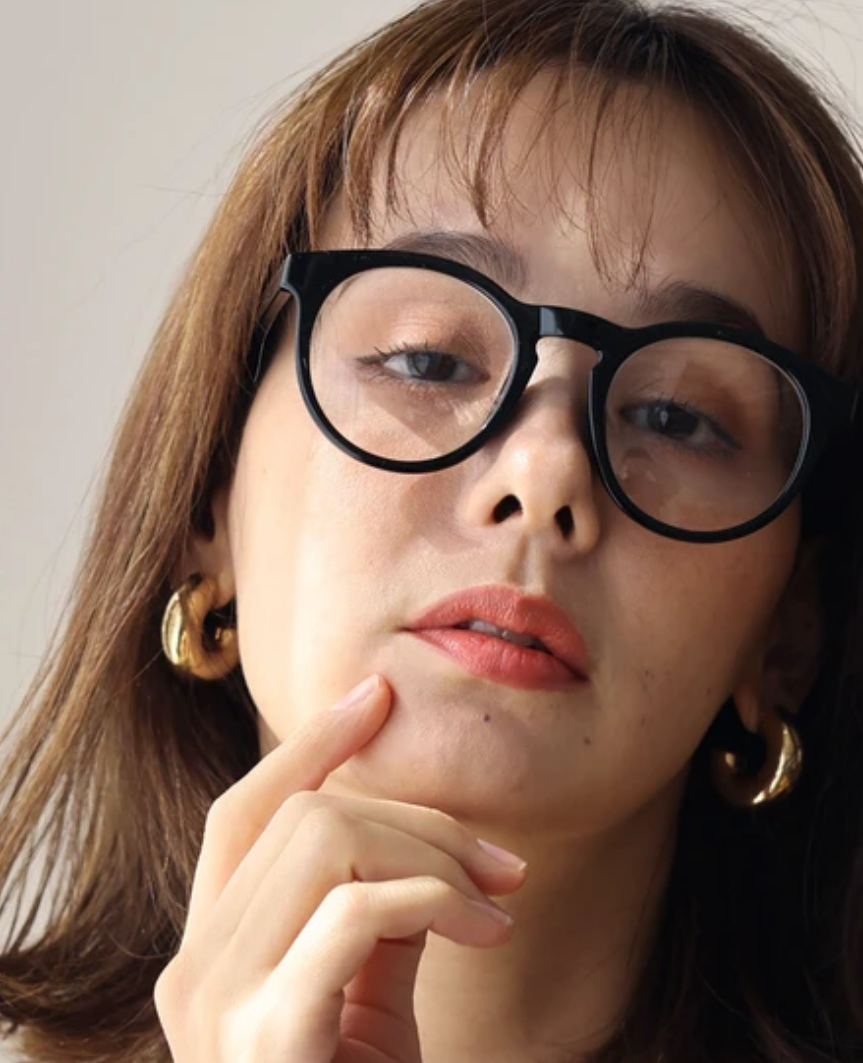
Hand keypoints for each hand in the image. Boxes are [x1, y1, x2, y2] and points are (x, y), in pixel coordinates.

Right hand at [154, 674, 527, 1062]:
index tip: (377, 696)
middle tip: (500, 863)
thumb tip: (417, 838)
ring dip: (433, 851)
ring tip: (499, 901)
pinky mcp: (267, 1038)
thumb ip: (374, 919)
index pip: (247, 811)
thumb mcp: (368, 1003)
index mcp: (210, 954)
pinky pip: (355, 911)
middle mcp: (193, 971)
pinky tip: (487, 930)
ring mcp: (218, 1005)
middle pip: (305, 815)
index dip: (312, 744)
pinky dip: (436, 898)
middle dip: (414, 813)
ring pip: (327, 838)